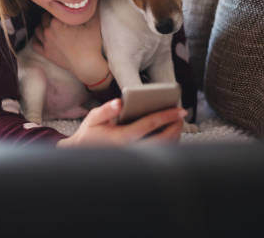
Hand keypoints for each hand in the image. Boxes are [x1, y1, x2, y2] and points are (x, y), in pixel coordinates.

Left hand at [32, 13, 109, 87]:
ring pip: (37, 29)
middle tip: (59, 18)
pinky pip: (34, 44)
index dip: (59, 9)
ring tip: (52, 26)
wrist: (88, 65)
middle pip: (44, 18)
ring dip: (43, 26)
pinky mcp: (46, 53)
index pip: (52, 9)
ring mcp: (46, 43)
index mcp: (56, 21)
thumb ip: (91, 8)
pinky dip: (37, 39)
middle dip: (50, 16)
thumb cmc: (91, 43)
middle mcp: (48, 31)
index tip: (64, 10)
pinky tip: (43, 37)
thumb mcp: (94, 22)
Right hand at [56, 99, 185, 147]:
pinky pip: (159, 154)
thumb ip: (106, 110)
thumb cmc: (89, 134)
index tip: (179, 109)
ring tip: (177, 122)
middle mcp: (132, 150)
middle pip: (164, 140)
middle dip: (176, 126)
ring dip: (174, 136)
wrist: (82, 155)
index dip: (167, 116)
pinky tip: (169, 133)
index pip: (150, 124)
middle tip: (181, 114)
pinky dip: (168, 143)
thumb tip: (119, 102)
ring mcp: (137, 158)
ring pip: (164, 149)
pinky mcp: (138, 162)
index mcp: (123, 137)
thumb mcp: (93, 118)